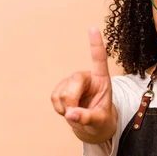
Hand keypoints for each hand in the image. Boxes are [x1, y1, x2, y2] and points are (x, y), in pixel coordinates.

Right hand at [50, 28, 116, 142]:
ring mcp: (72, 82)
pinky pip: (54, 97)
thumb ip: (88, 118)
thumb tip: (70, 114)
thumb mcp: (100, 122)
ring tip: (76, 113)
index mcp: (102, 80)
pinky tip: (68, 110)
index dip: (96, 45)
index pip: (99, 60)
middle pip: (74, 81)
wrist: (93, 127)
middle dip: (72, 100)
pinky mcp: (61, 88)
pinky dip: (59, 108)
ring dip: (66, 107)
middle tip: (76, 114)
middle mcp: (86, 77)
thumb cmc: (102, 120)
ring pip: (61, 92)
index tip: (93, 28)